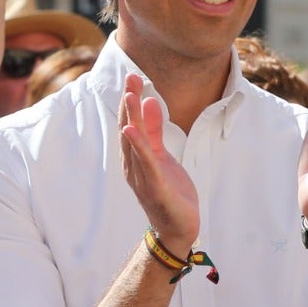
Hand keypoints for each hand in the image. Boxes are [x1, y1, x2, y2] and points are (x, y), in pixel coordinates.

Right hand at [117, 73, 199, 252]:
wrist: (179, 229)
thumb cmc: (170, 193)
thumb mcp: (163, 156)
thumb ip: (155, 131)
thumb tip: (150, 100)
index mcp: (136, 158)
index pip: (131, 125)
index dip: (131, 101)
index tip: (132, 77)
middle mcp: (134, 166)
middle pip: (129, 129)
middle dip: (129, 104)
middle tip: (130, 78)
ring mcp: (142, 177)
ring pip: (134, 143)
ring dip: (132, 119)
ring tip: (130, 96)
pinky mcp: (155, 188)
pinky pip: (146, 163)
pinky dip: (138, 146)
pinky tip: (132, 130)